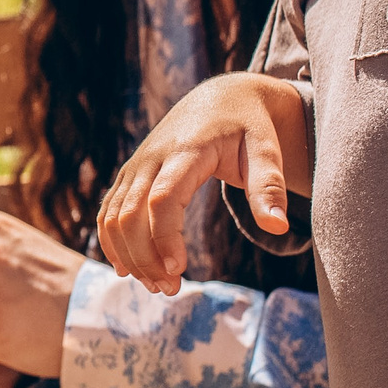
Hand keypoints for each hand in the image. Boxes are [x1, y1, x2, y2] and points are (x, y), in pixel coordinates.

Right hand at [97, 72, 309, 293]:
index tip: (178, 270)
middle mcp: (152, 158)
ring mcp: (136, 166)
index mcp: (186, 151)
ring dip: (128, 255)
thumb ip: (270, 187)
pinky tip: (128, 270)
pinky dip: (112, 243)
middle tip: (171, 289)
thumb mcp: (266, 150)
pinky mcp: (130, 175)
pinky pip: (108, 212)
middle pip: (130, 214)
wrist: (220, 98)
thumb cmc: (248, 126)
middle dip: (145, 257)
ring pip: (113, 216)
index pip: (162, 198)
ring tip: (157, 285)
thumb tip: (278, 227)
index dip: (163, 237)